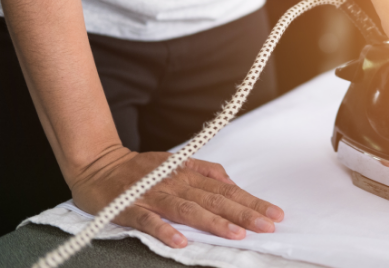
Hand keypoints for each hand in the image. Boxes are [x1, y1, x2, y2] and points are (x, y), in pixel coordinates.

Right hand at [69, 147, 283, 247]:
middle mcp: (176, 183)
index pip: (227, 189)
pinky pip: (150, 220)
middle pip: (215, 199)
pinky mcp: (131, 207)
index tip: (275, 214)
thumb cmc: (141, 169)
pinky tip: (182, 242)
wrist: (97, 164)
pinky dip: (166, 230)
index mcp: (189, 173)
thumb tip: (230, 182)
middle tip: (268, 225)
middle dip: (244, 212)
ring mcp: (154, 195)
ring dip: (213, 222)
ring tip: (236, 234)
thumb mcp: (177, 163)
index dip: (252, 201)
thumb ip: (204, 171)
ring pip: (188, 209)